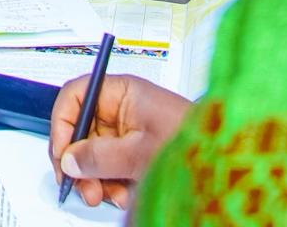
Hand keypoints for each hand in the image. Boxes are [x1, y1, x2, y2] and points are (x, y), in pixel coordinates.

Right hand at [52, 72, 187, 209]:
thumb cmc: (191, 143)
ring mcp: (129, 131)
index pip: (77, 95)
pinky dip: (111, 183)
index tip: (62, 152)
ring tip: (106, 195)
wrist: (225, 162)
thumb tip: (69, 159)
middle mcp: (123, 108)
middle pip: (81, 129)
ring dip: (94, 177)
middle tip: (79, 185)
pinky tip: (121, 194)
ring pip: (94, 152)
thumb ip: (99, 155)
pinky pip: (111, 166)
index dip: (63, 122)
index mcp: (122, 92)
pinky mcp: (137, 152)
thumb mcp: (138, 152)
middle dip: (78, 160)